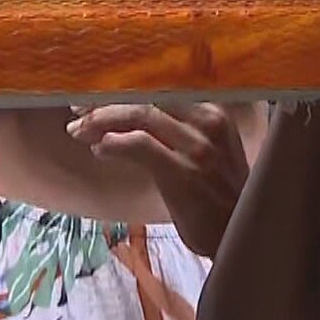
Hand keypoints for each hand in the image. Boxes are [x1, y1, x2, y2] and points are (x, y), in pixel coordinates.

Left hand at [68, 102, 250, 257]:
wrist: (241, 234)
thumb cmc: (220, 194)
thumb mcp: (208, 149)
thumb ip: (178, 129)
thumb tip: (128, 118)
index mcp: (214, 110)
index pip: (160, 86)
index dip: (123, 88)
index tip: (95, 95)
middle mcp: (208, 120)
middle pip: (147, 95)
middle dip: (106, 101)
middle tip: (78, 111)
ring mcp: (197, 146)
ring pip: (139, 115)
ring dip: (101, 121)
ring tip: (79, 130)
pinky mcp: (183, 172)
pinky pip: (139, 145)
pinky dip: (112, 144)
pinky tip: (99, 150)